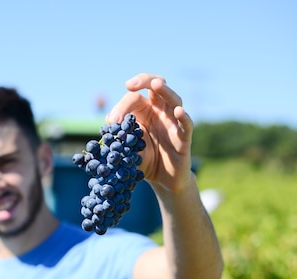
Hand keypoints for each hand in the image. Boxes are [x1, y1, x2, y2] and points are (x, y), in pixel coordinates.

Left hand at [106, 73, 193, 191]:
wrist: (161, 180)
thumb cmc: (144, 159)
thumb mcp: (126, 147)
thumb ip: (118, 134)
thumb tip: (109, 119)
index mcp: (145, 111)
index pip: (135, 98)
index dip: (122, 105)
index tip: (113, 121)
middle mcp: (161, 112)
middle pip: (156, 87)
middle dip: (144, 81)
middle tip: (130, 85)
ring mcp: (174, 123)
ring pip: (174, 100)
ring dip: (165, 91)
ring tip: (156, 84)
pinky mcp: (184, 138)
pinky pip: (187, 125)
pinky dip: (183, 117)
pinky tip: (178, 112)